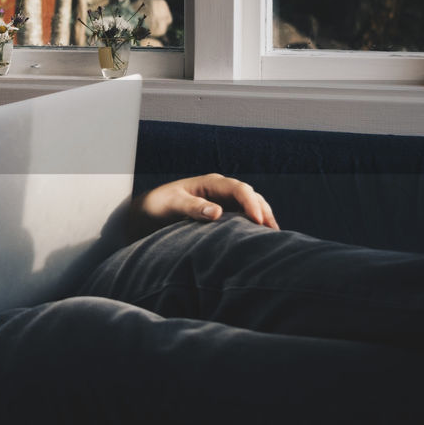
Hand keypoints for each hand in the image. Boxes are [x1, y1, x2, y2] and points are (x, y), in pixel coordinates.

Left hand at [129, 173, 278, 238]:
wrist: (148, 213)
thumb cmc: (158, 205)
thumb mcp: (172, 204)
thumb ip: (193, 207)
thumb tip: (217, 212)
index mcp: (211, 182)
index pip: (239, 189)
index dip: (251, 203)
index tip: (258, 221)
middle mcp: (222, 190)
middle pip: (251, 197)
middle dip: (264, 212)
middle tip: (274, 233)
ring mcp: (225, 202)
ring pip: (252, 207)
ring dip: (263, 220)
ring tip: (274, 239)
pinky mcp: (224, 215)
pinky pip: (244, 219)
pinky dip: (254, 228)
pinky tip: (261, 242)